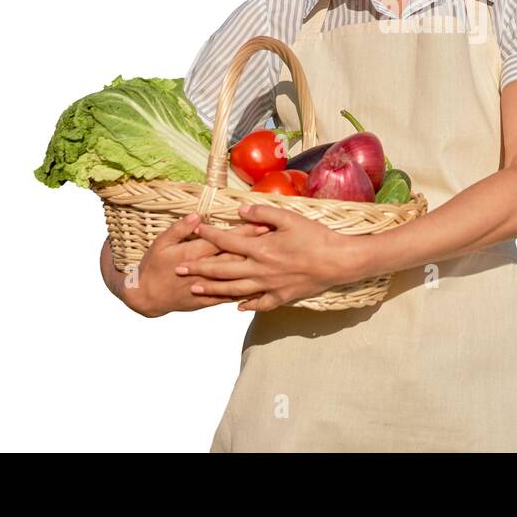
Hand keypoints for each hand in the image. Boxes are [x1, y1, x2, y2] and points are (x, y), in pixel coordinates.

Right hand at [107, 213, 269, 317]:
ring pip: (236, 277)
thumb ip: (180, 229)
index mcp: (193, 253)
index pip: (224, 240)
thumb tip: (197, 216)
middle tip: (276, 239)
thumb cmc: (153, 265)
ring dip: (256, 267)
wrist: (146, 296)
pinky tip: (263, 288)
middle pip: (235, 256)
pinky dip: (246, 292)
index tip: (262, 224)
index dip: (244, 232)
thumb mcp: (161, 242)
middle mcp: (204, 270)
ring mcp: (207, 287)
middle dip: (256, 247)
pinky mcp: (208, 301)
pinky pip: (231, 296)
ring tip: (275, 260)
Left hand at [188, 204, 358, 312]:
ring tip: (195, 289)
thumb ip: (263, 213)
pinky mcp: (282, 297)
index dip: (209, 234)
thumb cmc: (316, 237)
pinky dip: (246, 305)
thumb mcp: (289, 218)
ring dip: (213, 289)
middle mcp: (260, 270)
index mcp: (261, 248)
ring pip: (235, 290)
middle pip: (223, 270)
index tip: (195, 229)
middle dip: (199, 267)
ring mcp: (269, 286)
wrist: (338, 262)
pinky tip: (236, 307)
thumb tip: (241, 209)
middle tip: (179, 269)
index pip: (227, 241)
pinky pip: (259, 304)